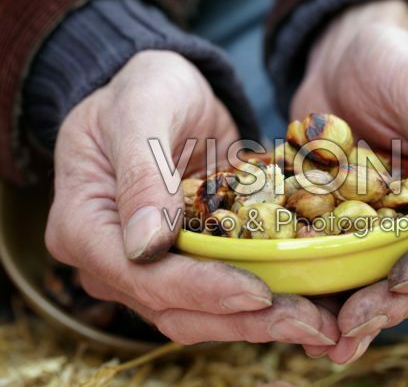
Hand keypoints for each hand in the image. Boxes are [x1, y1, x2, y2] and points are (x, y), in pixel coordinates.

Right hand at [46, 51, 338, 345]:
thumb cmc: (145, 89)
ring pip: (200, 314)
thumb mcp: (141, 109)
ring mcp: (147, 268)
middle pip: (173, 308)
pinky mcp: (184, 263)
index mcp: (83, 224)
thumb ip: (141, 173)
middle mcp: (110, 260)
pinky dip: (262, 302)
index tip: (258, 292)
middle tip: (309, 324)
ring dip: (259, 322)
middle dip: (242, 320)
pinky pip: (220, 294)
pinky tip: (306, 302)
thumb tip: (146, 246)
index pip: (138, 274)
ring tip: (318, 322)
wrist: (167, 93)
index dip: (200, 290)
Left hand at [292, 0, 407, 361]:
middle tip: (351, 323)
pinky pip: (355, 265)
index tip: (402, 279)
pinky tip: (313, 320)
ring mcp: (405, 223)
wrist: (345, 60)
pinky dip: (336, 293)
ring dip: (366, 313)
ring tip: (329, 340)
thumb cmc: (393, 60)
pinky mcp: (364, 226)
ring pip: (395, 279)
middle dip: (395, 301)